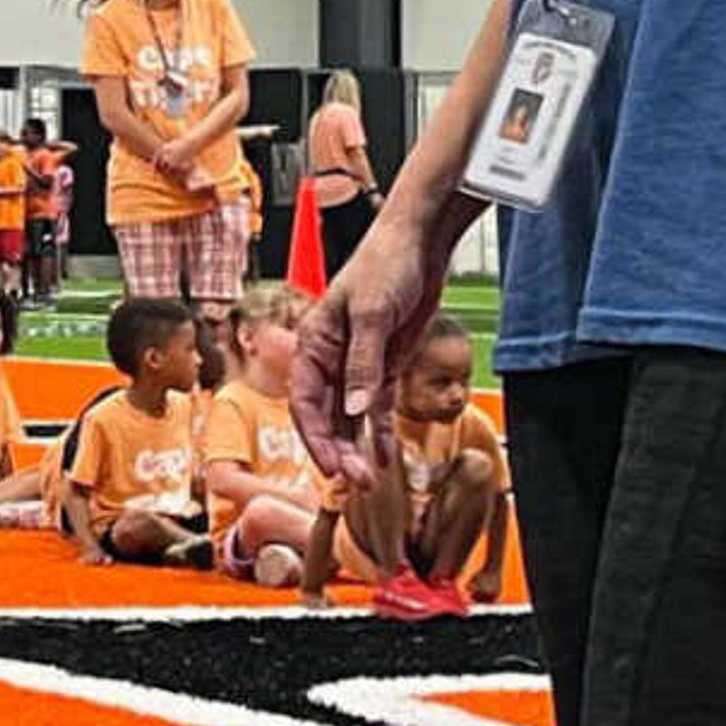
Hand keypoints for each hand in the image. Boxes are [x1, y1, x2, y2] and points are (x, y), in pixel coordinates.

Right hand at [293, 218, 450, 486]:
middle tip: (356, 482)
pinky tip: (387, 459)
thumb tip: (354, 409)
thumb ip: (362, 363)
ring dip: (357, 448)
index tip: (332, 467)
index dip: (315, 437)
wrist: (419, 243)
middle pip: (326, 416)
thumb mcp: (372, 314)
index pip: (305, 401)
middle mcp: (330, 358)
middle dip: (339, 451)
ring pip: (350, 418)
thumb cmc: (385, 266)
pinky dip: (381, 433)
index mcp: (314, 343)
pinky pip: (378, 408)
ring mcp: (357, 365)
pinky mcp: (384, 366)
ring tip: (369, 480)